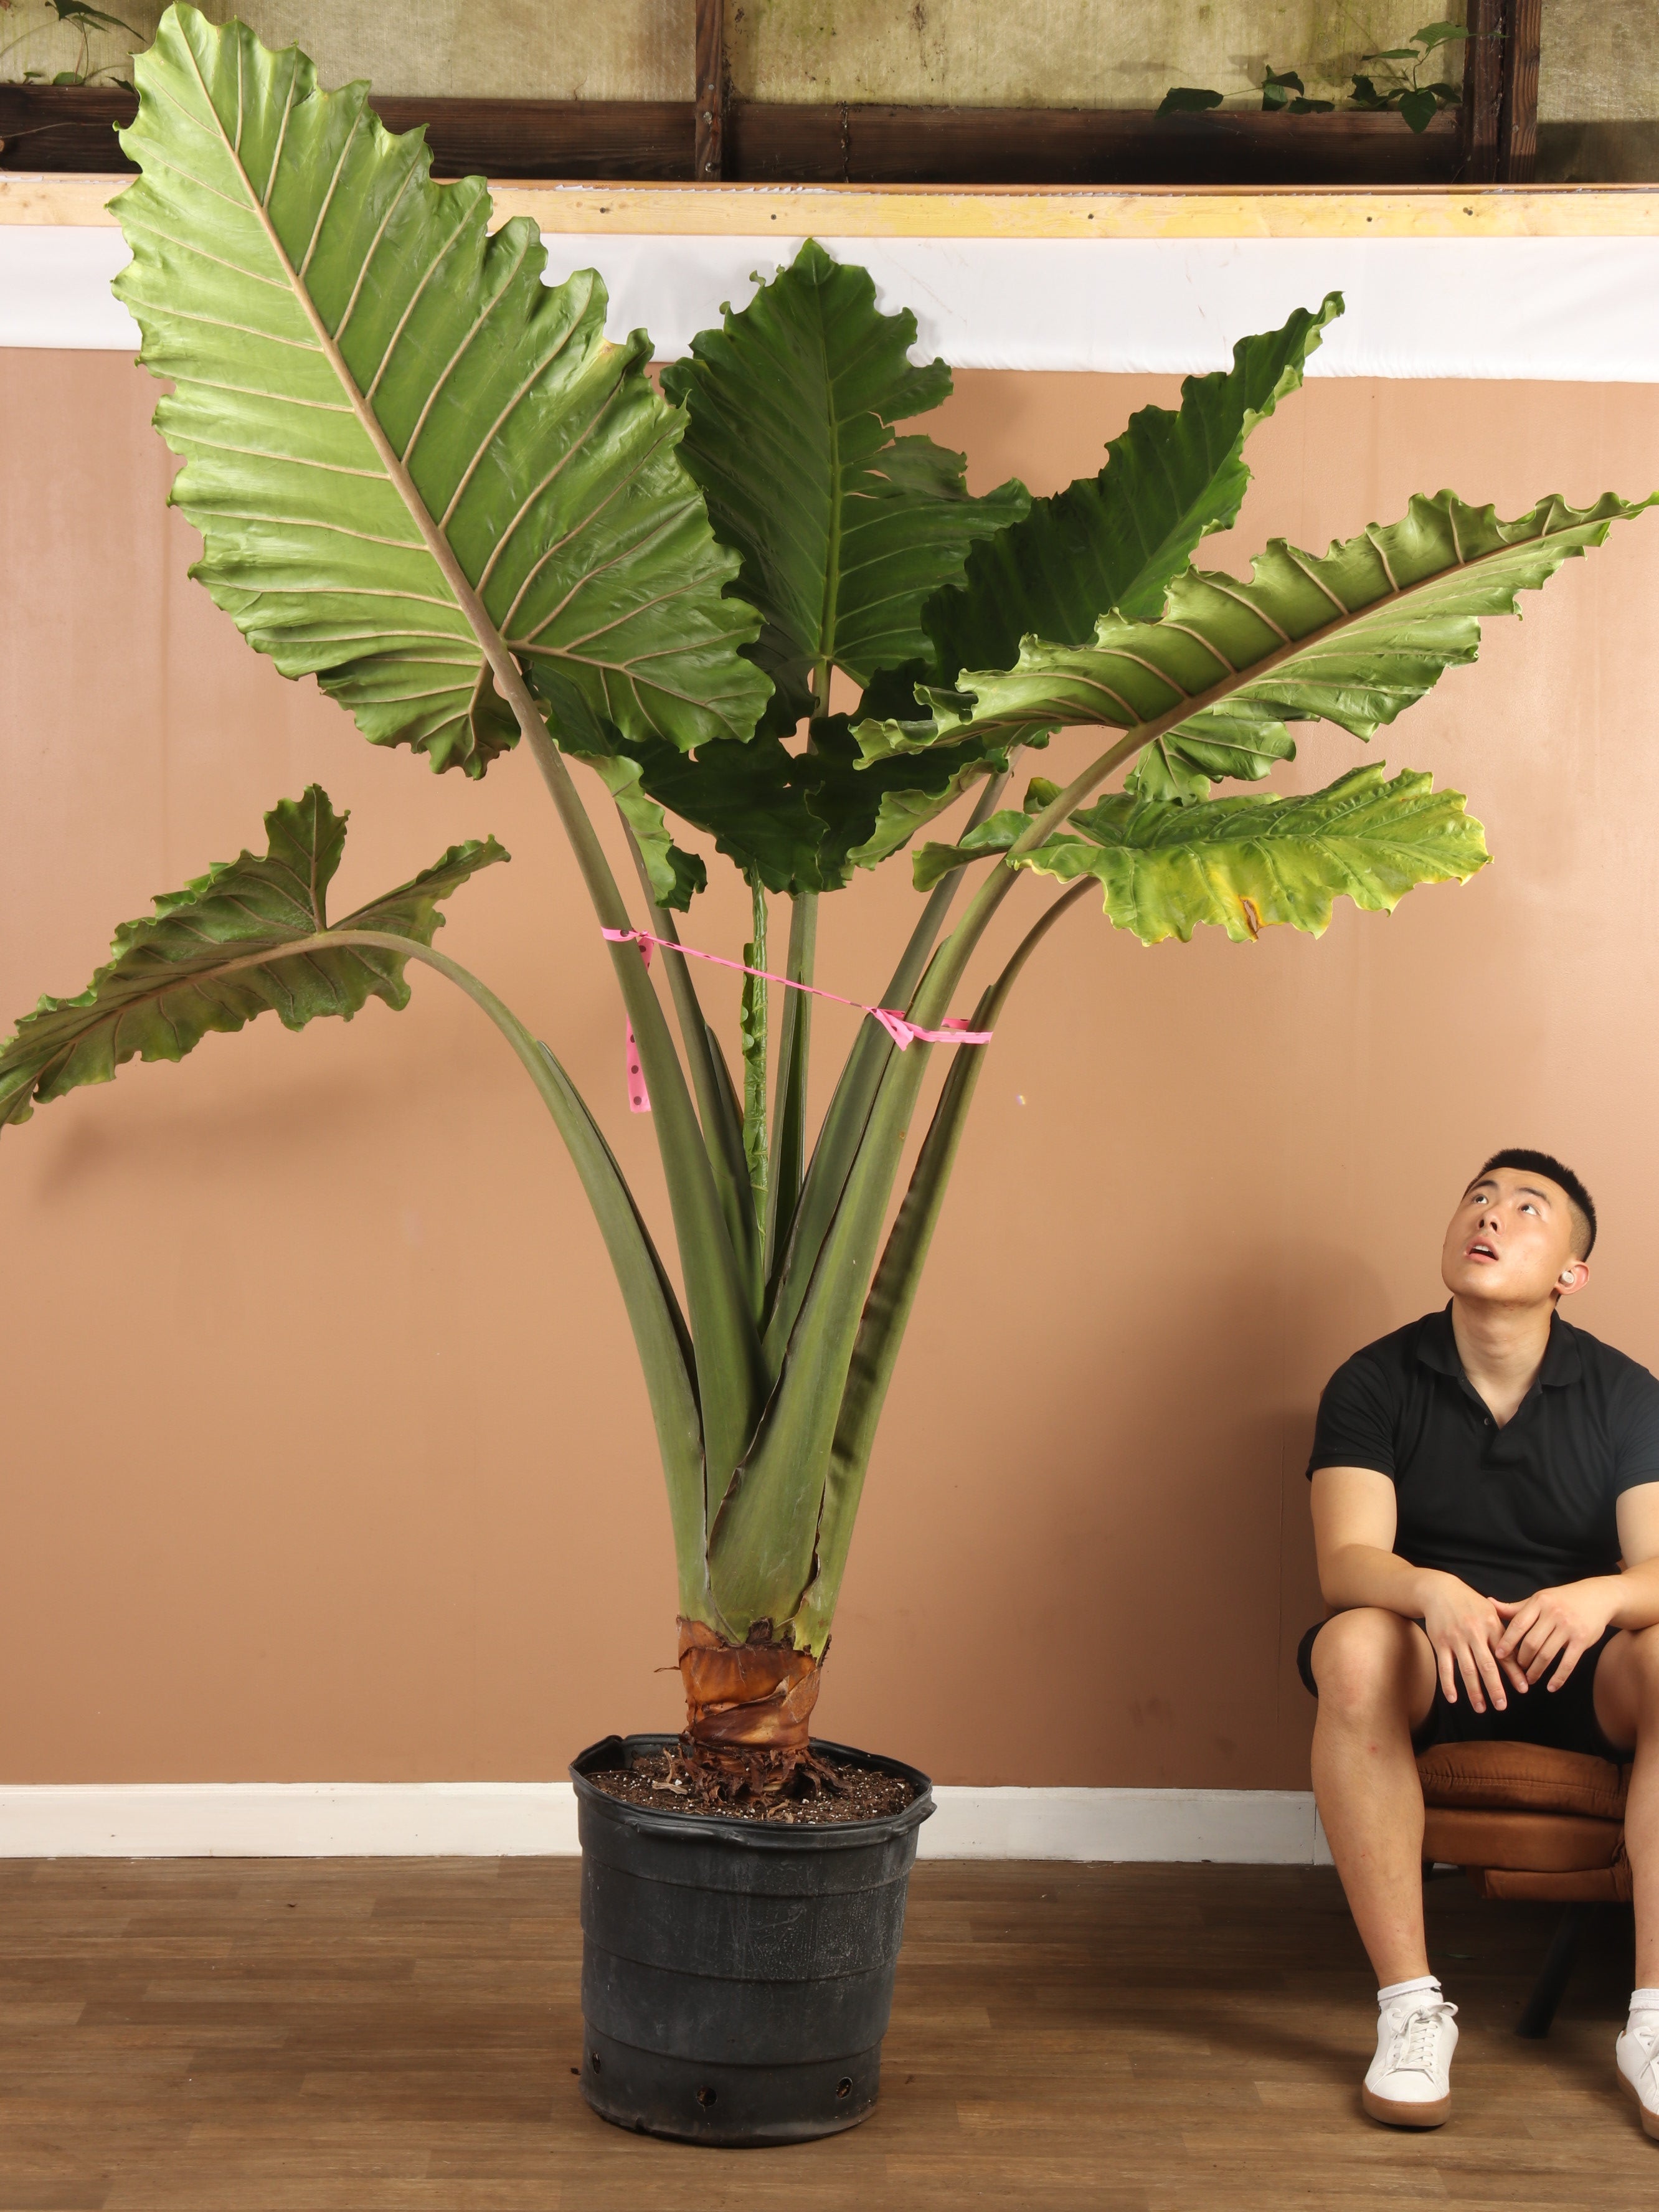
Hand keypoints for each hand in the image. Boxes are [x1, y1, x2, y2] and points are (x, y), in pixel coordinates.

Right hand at [1419, 1573, 1526, 1711]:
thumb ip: (1505, 1633)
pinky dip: (1448, 1684)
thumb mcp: (1491, 1612)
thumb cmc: (1470, 1604)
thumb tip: (1523, 1657)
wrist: (1440, 1590)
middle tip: (1502, 1706)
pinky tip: (1453, 1699)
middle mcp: (1474, 1633)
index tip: (1524, 1690)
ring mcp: (1456, 1638)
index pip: (1505, 1654)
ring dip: (1474, 1691)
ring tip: (1481, 1709)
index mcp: (1491, 1625)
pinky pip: (1445, 1667)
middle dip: (1495, 1688)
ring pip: (1466, 1670)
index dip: (1515, 1673)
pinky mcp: (1440, 1642)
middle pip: (1487, 1666)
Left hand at [1494, 1579, 1617, 1691]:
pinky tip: (1551, 1687)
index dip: (1507, 1641)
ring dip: (1536, 1671)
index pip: (1518, 1624)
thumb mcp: (1538, 1599)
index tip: (1498, 1655)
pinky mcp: (1582, 1640)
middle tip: (1517, 1670)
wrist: (1597, 1597)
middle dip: (1522, 1660)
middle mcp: (1553, 1613)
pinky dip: (1558, 1677)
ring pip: (1547, 1654)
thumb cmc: (1561, 1599)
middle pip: (1531, 1643)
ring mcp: (1569, 1626)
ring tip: (1530, 1678)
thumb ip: (1515, 1607)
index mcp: (1539, 1602)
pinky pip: (1568, 1663)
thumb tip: (1489, 1602)